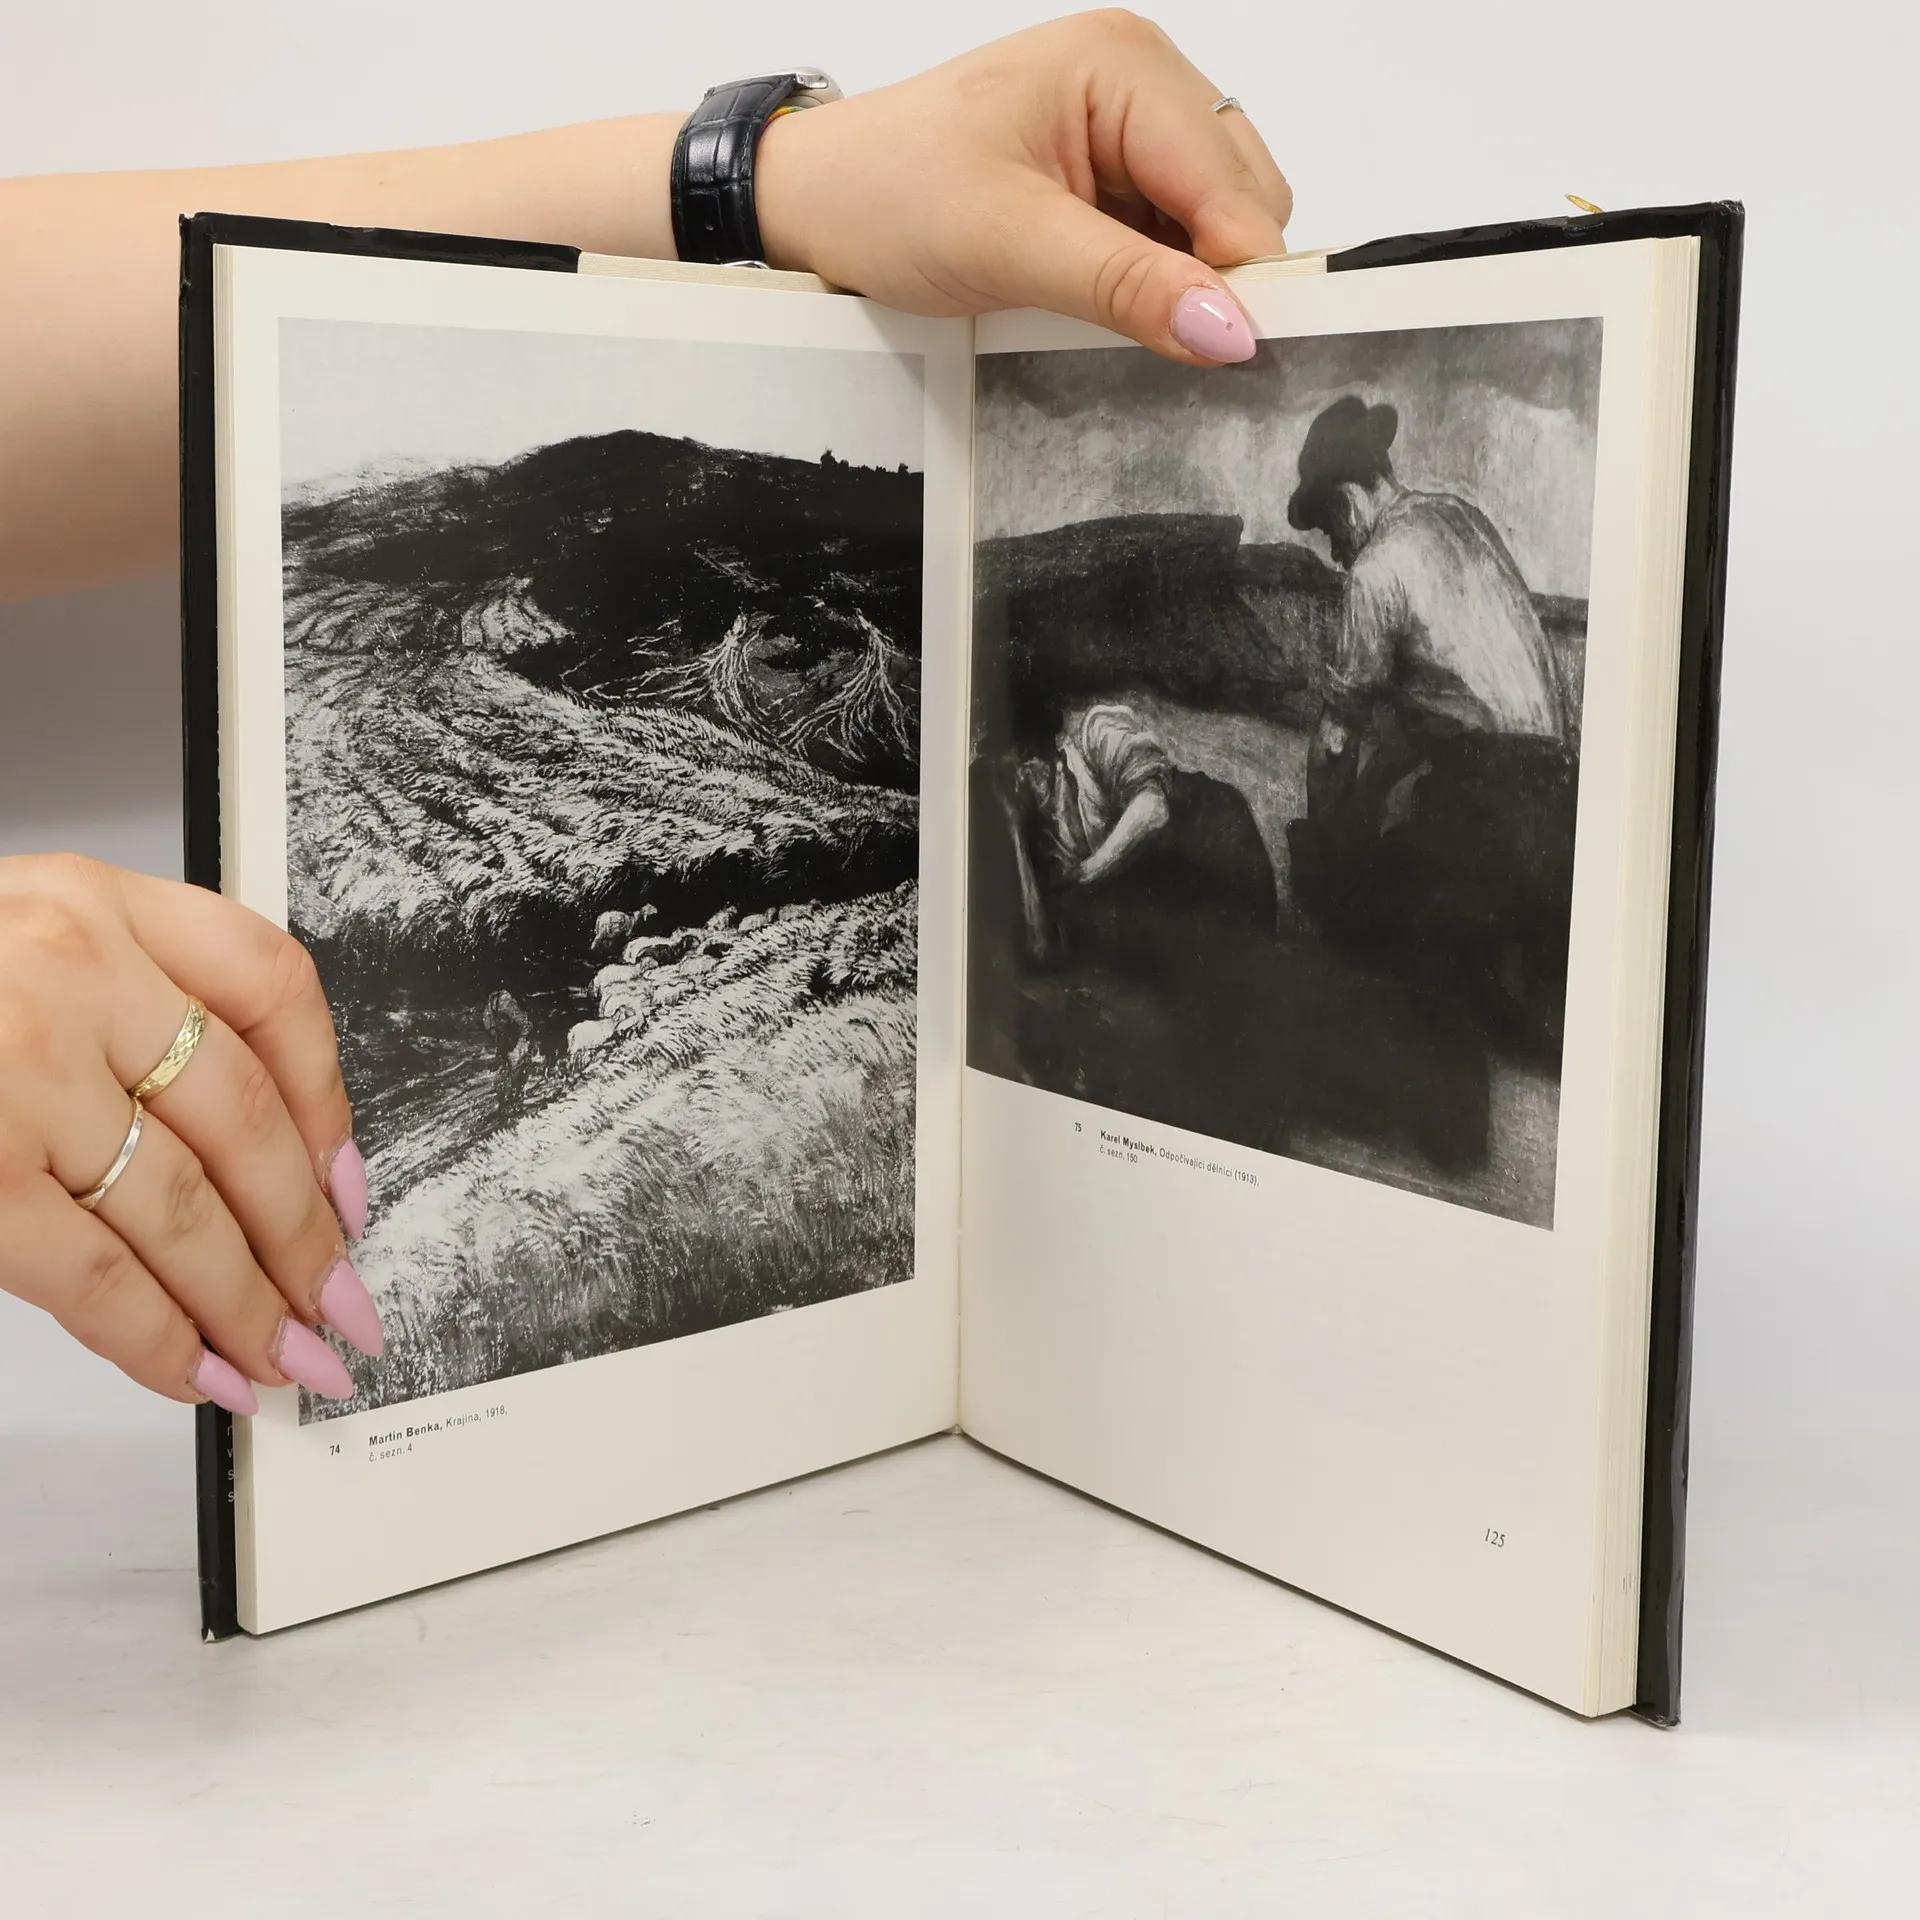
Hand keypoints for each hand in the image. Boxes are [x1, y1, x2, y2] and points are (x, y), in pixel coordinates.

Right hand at [0, 855, 382, 1412]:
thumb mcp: (22, 946)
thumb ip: (128, 1011)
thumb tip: (264, 1154)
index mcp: (95, 901)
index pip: (273, 989)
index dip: (329, 1100)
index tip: (349, 1181)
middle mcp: (70, 973)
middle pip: (244, 1120)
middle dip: (306, 1234)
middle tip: (341, 1303)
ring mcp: (17, 1074)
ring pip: (183, 1208)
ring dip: (248, 1301)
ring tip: (288, 1356)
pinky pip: (95, 1276)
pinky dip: (159, 1338)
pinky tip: (199, 1373)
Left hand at [757, 11, 1290, 364]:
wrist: (815, 202)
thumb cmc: (887, 193)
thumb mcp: (1011, 245)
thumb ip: (1128, 288)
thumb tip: (1228, 331)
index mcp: (1124, 65)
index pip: (1234, 184)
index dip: (1243, 275)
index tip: (1236, 356)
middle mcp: (1140, 80)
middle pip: (1243, 197)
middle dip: (1218, 275)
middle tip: (1166, 341)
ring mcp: (1127, 125)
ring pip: (1214, 222)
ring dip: (1186, 281)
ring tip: (1115, 311)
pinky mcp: (1109, 172)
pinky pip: (1171, 234)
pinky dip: (1158, 279)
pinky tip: (1112, 299)